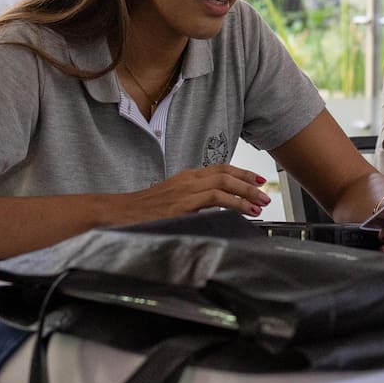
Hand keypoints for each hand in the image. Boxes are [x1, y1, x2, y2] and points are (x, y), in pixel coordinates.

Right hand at [122, 164, 271, 221]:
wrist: (117, 213)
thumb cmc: (143, 210)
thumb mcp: (172, 200)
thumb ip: (192, 200)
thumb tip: (214, 208)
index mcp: (187, 176)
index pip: (221, 169)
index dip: (243, 173)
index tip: (258, 180)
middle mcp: (188, 180)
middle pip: (227, 174)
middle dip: (250, 183)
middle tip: (265, 194)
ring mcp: (185, 191)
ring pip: (224, 185)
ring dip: (246, 194)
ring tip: (259, 205)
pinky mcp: (181, 206)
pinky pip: (214, 200)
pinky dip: (232, 204)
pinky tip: (242, 212)